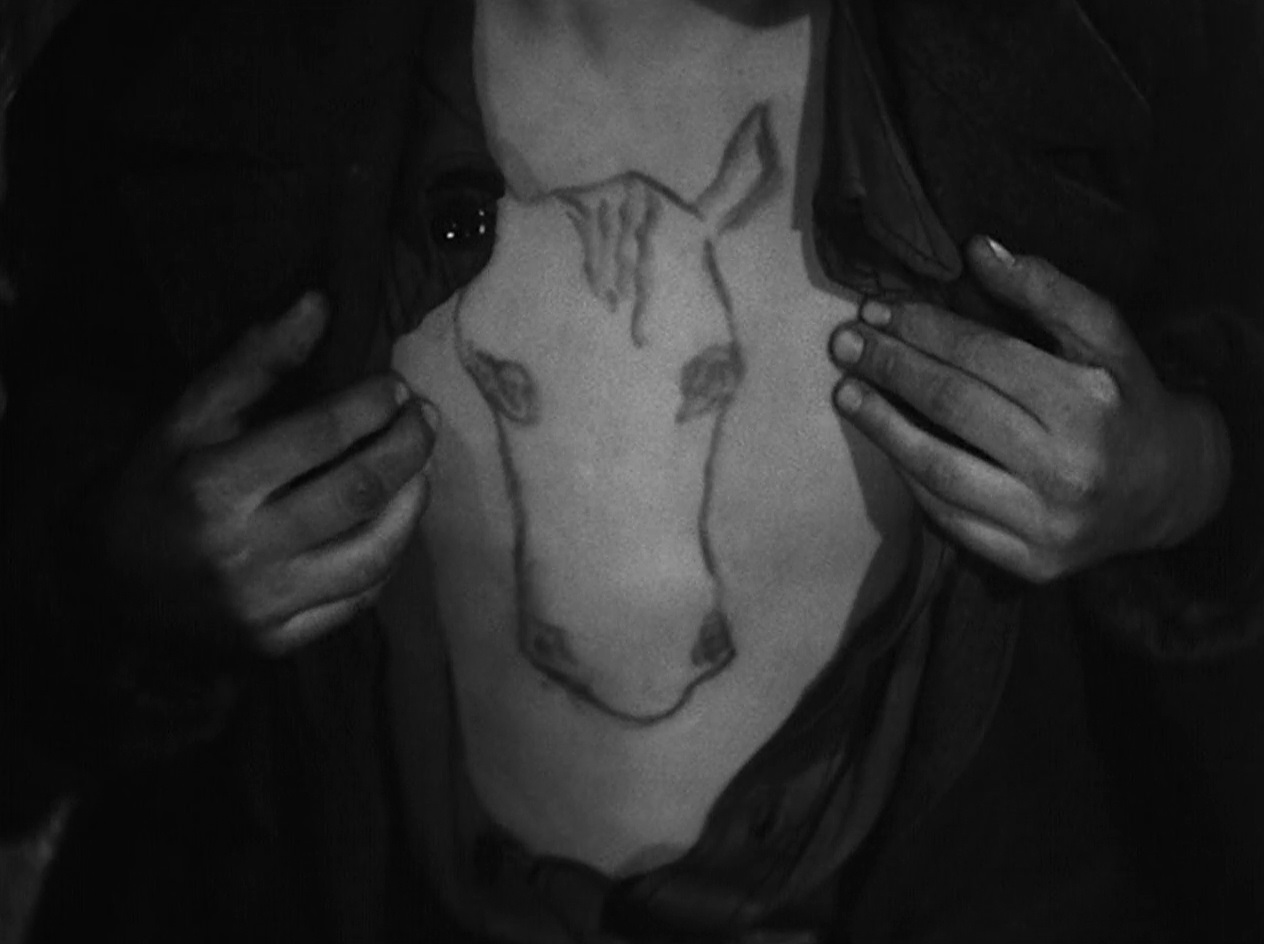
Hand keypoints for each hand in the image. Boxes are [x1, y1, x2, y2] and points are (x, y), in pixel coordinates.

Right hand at [99, 293, 436, 653]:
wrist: (100, 591)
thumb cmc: (150, 490)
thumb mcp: (183, 418)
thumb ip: (253, 363)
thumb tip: (319, 304)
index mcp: (214, 485)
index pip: (320, 435)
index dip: (371, 405)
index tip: (395, 388)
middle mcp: (245, 548)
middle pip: (360, 491)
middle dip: (408, 446)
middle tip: (423, 418)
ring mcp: (266, 603)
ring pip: (373, 553)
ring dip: (413, 504)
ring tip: (421, 470)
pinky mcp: (279, 641)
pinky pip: (357, 599)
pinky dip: (388, 558)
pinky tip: (393, 525)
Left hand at [829, 236, 1230, 582]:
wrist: (1169, 491)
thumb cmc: (1124, 400)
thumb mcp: (1104, 337)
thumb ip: (1046, 290)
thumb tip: (978, 248)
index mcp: (1088, 403)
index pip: (984, 356)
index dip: (924, 329)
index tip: (879, 310)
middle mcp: (1067, 468)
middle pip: (954, 406)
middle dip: (892, 368)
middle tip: (846, 343)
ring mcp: (1045, 522)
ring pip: (939, 469)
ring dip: (882, 427)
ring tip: (846, 394)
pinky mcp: (1027, 561)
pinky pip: (948, 517)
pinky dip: (908, 476)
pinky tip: (884, 443)